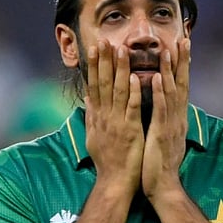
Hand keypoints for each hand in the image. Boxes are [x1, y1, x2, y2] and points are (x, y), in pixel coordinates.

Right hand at [85, 41, 144, 195]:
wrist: (114, 182)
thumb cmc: (107, 161)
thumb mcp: (93, 136)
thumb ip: (92, 115)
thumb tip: (87, 97)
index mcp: (98, 116)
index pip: (94, 85)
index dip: (94, 66)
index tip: (94, 48)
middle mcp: (105, 116)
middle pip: (103, 83)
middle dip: (104, 60)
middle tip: (105, 40)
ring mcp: (117, 122)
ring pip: (118, 91)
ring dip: (120, 69)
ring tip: (121, 49)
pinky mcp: (130, 130)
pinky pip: (132, 108)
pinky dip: (133, 92)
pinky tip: (135, 77)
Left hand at [142, 38, 190, 201]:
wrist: (163, 187)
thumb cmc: (159, 164)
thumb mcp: (162, 137)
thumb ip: (163, 120)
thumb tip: (161, 108)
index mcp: (175, 118)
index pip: (179, 87)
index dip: (180, 67)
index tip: (180, 47)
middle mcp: (177, 118)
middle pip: (181, 84)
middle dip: (182, 61)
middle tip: (183, 39)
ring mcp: (171, 126)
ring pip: (172, 93)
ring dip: (171, 70)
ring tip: (169, 50)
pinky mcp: (162, 134)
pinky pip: (161, 110)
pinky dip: (160, 94)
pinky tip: (158, 79)